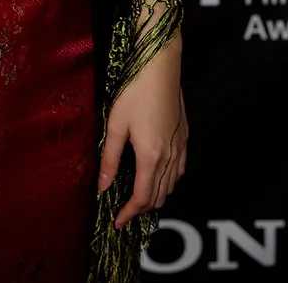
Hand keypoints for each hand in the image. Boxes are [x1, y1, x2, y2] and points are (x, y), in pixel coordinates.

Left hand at [97, 33, 187, 228]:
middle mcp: (170, 155)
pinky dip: (169, 181)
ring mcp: (180, 146)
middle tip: (124, 209)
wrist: (160, 65)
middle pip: (159, 196)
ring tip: (138, 195)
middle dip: (141, 207)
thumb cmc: (135, 90)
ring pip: (172, 185)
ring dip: (156, 196)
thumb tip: (103, 185)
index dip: (129, 213)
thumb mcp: (116, 124)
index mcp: (151, 156)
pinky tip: (158, 174)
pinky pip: (180, 169)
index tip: (117, 221)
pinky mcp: (185, 135)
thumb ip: (109, 157)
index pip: (142, 197)